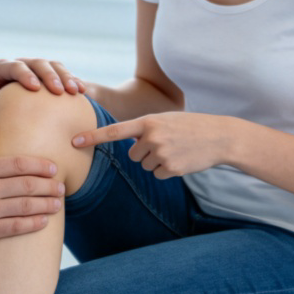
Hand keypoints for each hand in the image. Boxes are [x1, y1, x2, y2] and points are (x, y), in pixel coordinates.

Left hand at [0, 58, 85, 126]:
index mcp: (2, 68)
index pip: (15, 67)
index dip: (25, 75)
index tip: (35, 88)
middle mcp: (20, 64)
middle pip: (38, 63)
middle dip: (50, 75)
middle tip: (60, 90)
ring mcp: (34, 69)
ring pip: (53, 66)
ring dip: (66, 76)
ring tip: (77, 91)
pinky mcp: (45, 76)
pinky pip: (61, 74)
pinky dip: (72, 81)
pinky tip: (83, 92)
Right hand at [0, 122, 64, 251]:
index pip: (18, 163)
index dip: (40, 165)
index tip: (53, 167)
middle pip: (26, 184)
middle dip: (48, 185)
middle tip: (61, 186)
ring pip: (25, 206)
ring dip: (46, 204)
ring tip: (58, 203)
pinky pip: (15, 227)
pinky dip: (33, 223)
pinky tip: (44, 221)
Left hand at [72, 112, 236, 177]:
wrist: (219, 136)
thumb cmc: (189, 126)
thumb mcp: (164, 120)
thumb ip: (143, 129)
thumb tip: (128, 146)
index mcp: (148, 122)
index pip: (115, 131)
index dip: (93, 137)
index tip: (73, 141)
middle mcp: (152, 137)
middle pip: (132, 155)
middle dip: (145, 152)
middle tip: (166, 143)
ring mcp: (162, 154)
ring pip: (145, 165)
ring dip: (157, 160)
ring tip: (176, 150)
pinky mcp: (171, 169)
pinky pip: (158, 174)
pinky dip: (168, 170)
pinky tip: (181, 160)